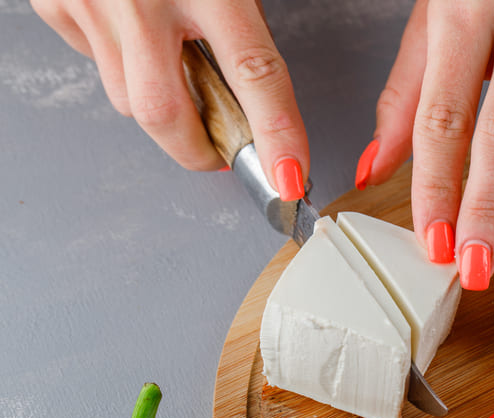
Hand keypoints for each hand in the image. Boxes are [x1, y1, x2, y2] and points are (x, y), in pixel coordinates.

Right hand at [30, 0, 308, 200]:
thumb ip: (243, 19)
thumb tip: (262, 91)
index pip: (254, 73)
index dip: (276, 134)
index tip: (289, 177)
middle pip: (167, 114)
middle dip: (198, 150)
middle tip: (224, 153)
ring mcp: (91, 1)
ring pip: (128, 102)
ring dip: (164, 110)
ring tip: (183, 84)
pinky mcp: (57, 4)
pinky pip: (97, 67)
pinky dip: (124, 71)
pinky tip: (140, 43)